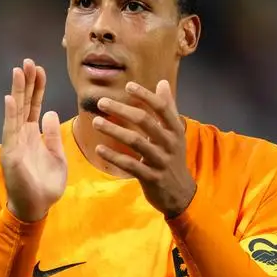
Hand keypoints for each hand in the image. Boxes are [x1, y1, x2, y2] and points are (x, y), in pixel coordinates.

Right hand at [1, 59, 65, 222]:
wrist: (36, 207)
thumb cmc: (45, 185)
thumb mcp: (57, 156)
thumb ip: (53, 135)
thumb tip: (51, 113)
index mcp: (33, 135)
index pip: (34, 106)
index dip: (37, 88)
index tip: (40, 69)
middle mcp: (21, 135)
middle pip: (24, 103)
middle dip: (27, 82)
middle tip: (29, 61)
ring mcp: (15, 143)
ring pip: (16, 112)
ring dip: (17, 91)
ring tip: (19, 71)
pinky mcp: (11, 154)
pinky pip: (10, 131)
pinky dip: (10, 114)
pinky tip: (11, 98)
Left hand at [93, 80, 195, 217]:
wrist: (180, 194)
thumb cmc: (173, 159)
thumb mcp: (174, 134)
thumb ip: (168, 109)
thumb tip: (162, 83)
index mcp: (175, 130)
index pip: (161, 108)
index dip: (145, 95)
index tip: (128, 86)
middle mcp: (169, 143)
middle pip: (144, 121)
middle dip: (121, 109)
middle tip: (101, 102)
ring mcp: (160, 161)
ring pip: (135, 141)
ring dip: (114, 130)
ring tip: (96, 122)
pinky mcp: (151, 177)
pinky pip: (130, 164)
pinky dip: (114, 156)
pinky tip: (99, 149)